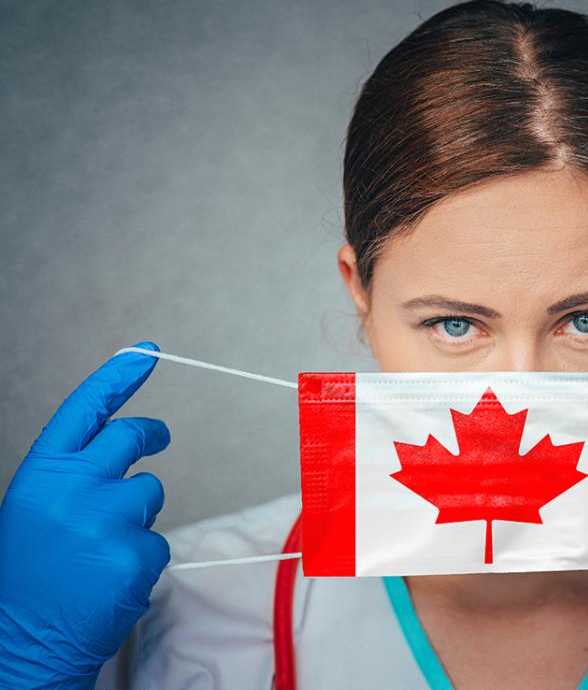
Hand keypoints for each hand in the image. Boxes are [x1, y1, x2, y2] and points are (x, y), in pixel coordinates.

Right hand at [0, 341, 170, 688]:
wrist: (22, 642)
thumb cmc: (29, 576)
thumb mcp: (35, 510)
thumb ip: (72, 472)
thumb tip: (120, 437)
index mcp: (41, 474)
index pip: (85, 409)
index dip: (118, 376)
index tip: (146, 352)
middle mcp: (72, 488)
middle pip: (131, 436)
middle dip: (149, 435)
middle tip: (157, 438)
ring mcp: (106, 518)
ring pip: (150, 491)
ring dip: (137, 515)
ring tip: (98, 551)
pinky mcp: (135, 551)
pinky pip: (158, 539)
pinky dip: (142, 557)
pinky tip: (110, 579)